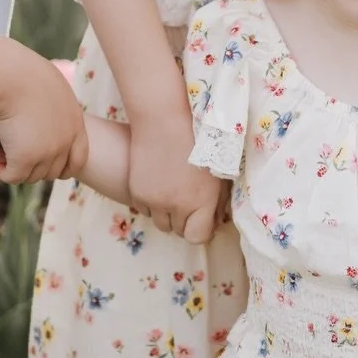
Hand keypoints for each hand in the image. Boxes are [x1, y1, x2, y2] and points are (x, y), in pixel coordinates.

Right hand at [0, 51, 88, 183]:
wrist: (10, 75)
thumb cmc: (21, 71)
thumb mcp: (44, 84)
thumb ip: (49, 101)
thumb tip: (46, 113)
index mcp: (75, 122)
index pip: (78, 159)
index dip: (62, 166)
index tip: (45, 164)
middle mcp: (65, 140)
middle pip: (51, 171)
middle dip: (32, 166)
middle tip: (13, 150)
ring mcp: (48, 152)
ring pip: (31, 175)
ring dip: (14, 163)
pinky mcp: (26, 159)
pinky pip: (12, 176)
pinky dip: (2, 169)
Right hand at [128, 112, 221, 244]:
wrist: (164, 121)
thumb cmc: (199, 141)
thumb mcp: (218, 171)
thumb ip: (219, 200)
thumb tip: (217, 221)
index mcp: (202, 201)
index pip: (199, 237)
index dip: (202, 229)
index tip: (204, 218)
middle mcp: (179, 206)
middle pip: (180, 231)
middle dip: (186, 221)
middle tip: (188, 201)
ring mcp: (156, 201)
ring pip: (161, 224)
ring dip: (168, 215)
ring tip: (173, 194)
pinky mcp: (138, 193)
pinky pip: (146, 211)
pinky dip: (152, 204)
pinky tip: (159, 185)